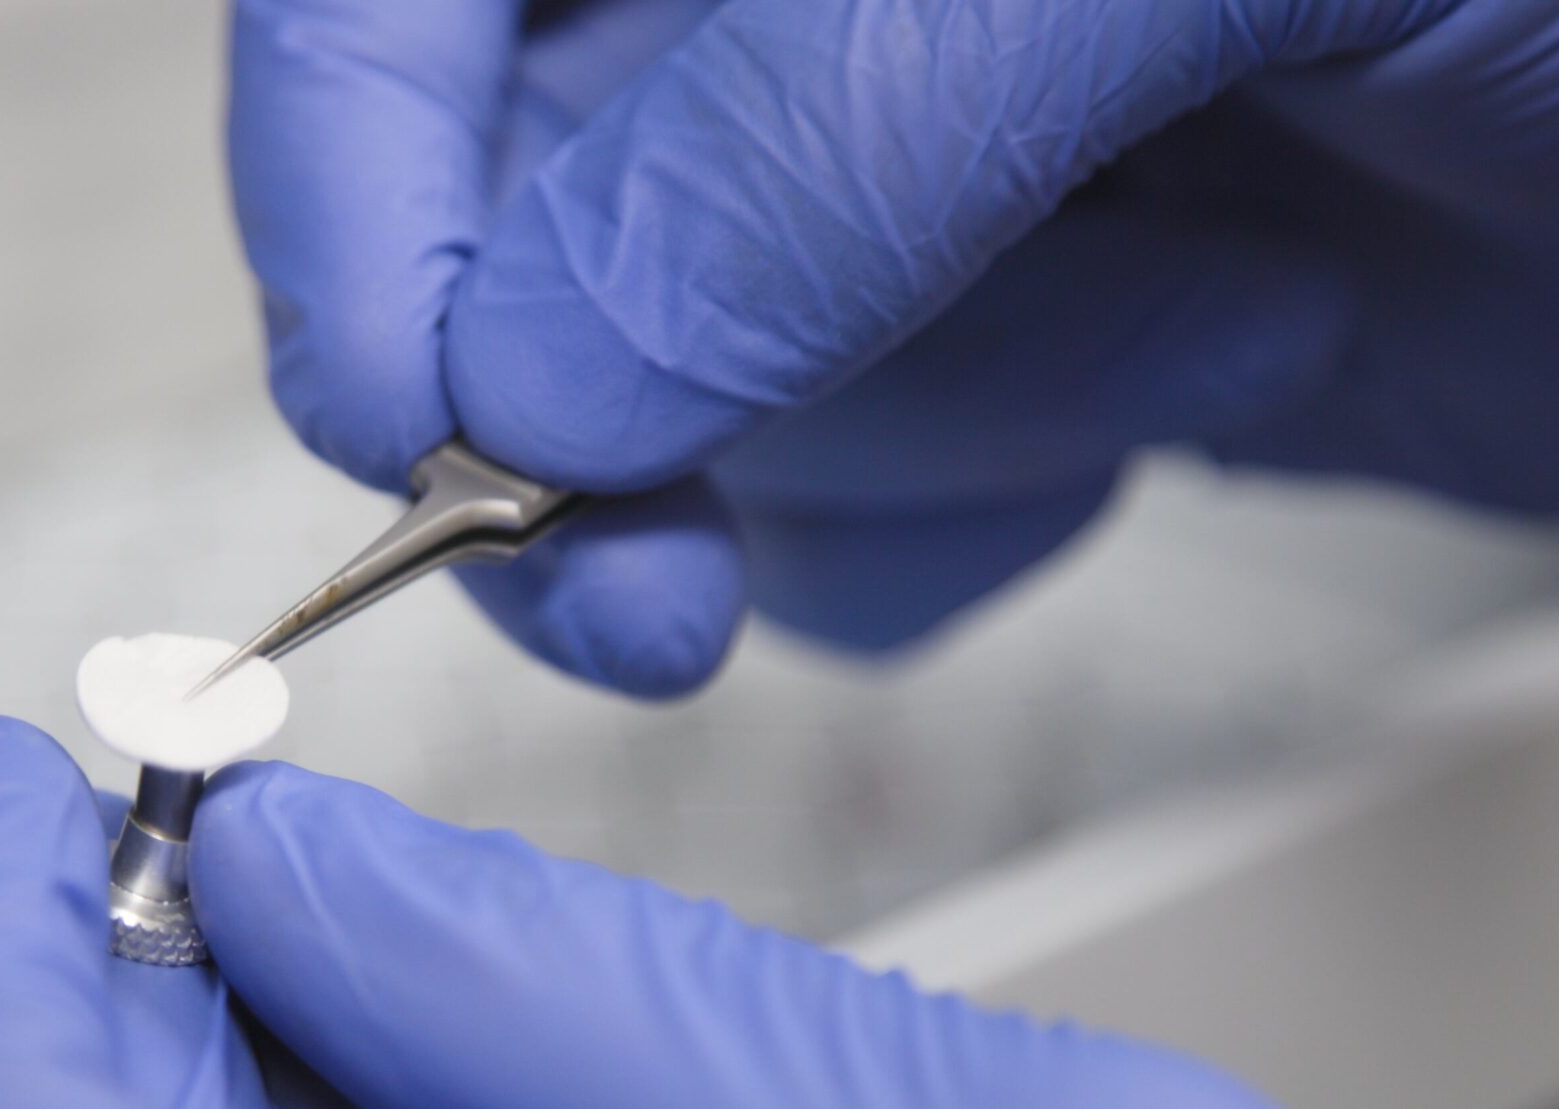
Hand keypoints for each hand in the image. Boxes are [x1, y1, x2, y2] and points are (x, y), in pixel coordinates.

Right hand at [229, 0, 1558, 686]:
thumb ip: (843, 110)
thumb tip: (534, 362)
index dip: (346, 164)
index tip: (391, 401)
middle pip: (513, 200)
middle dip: (614, 390)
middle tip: (656, 548)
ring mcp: (906, 162)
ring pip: (674, 385)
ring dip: (908, 430)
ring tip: (1213, 304)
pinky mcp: (1008, 333)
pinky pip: (834, 499)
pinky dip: (961, 521)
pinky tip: (1174, 403)